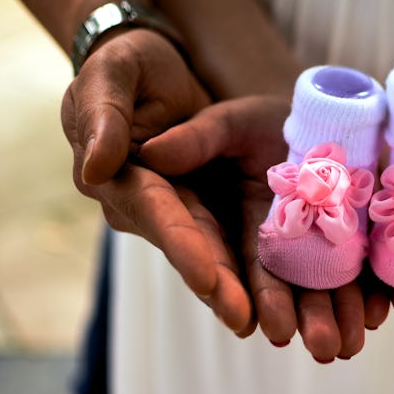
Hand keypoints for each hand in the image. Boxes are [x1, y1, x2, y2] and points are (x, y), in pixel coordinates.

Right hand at [60, 29, 258, 330]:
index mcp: (124, 179)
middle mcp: (155, 206)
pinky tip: (296, 296)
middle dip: (221, 287)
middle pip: (192, 249)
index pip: (156, 215)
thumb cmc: (131, 66)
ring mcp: (189, 212)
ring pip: (221, 256)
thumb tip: (98, 167)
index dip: (182, 246)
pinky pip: (244, 243)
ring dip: (250, 292)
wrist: (162, 68)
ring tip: (282, 326)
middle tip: (249, 321)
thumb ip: (103, 115)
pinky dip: (268, 270)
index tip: (208, 277)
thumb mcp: (115, 74)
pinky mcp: (218, 209)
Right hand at [138, 97, 391, 361]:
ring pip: (303, 282)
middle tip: (284, 334)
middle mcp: (249, 237)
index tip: (232, 309)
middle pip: (258, 279)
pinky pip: (346, 268)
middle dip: (275, 308)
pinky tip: (378, 310)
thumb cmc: (257, 119)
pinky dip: (363, 290)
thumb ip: (194, 139)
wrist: (312, 113)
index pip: (203, 248)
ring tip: (341, 343)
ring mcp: (292, 240)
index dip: (212, 277)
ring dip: (322, 311)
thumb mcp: (225, 121)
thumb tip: (151, 154)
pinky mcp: (334, 234)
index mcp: (208, 213)